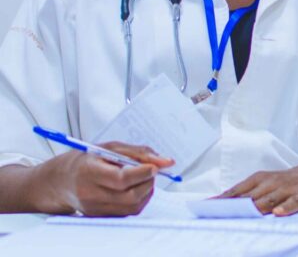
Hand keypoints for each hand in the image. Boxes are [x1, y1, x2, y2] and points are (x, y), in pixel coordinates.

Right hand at [33, 142, 174, 215]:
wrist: (62, 181)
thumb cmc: (89, 159)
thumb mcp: (112, 147)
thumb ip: (140, 153)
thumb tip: (168, 162)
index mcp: (90, 172)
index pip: (120, 179)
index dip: (142, 173)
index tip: (155, 166)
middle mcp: (90, 194)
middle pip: (130, 196)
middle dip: (149, 182)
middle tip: (152, 170)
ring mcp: (95, 209)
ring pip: (133, 206)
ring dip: (147, 191)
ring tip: (144, 178)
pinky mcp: (101, 216)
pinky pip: (128, 212)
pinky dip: (139, 200)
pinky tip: (136, 188)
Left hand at [217, 163, 297, 215]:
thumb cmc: (293, 182)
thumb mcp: (272, 184)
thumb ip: (253, 194)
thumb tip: (228, 204)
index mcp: (264, 179)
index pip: (240, 190)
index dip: (224, 199)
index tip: (206, 207)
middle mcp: (274, 183)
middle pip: (251, 195)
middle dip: (234, 204)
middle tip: (218, 213)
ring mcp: (290, 189)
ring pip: (270, 198)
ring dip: (256, 206)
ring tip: (243, 214)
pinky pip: (295, 202)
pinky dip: (286, 207)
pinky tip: (278, 214)